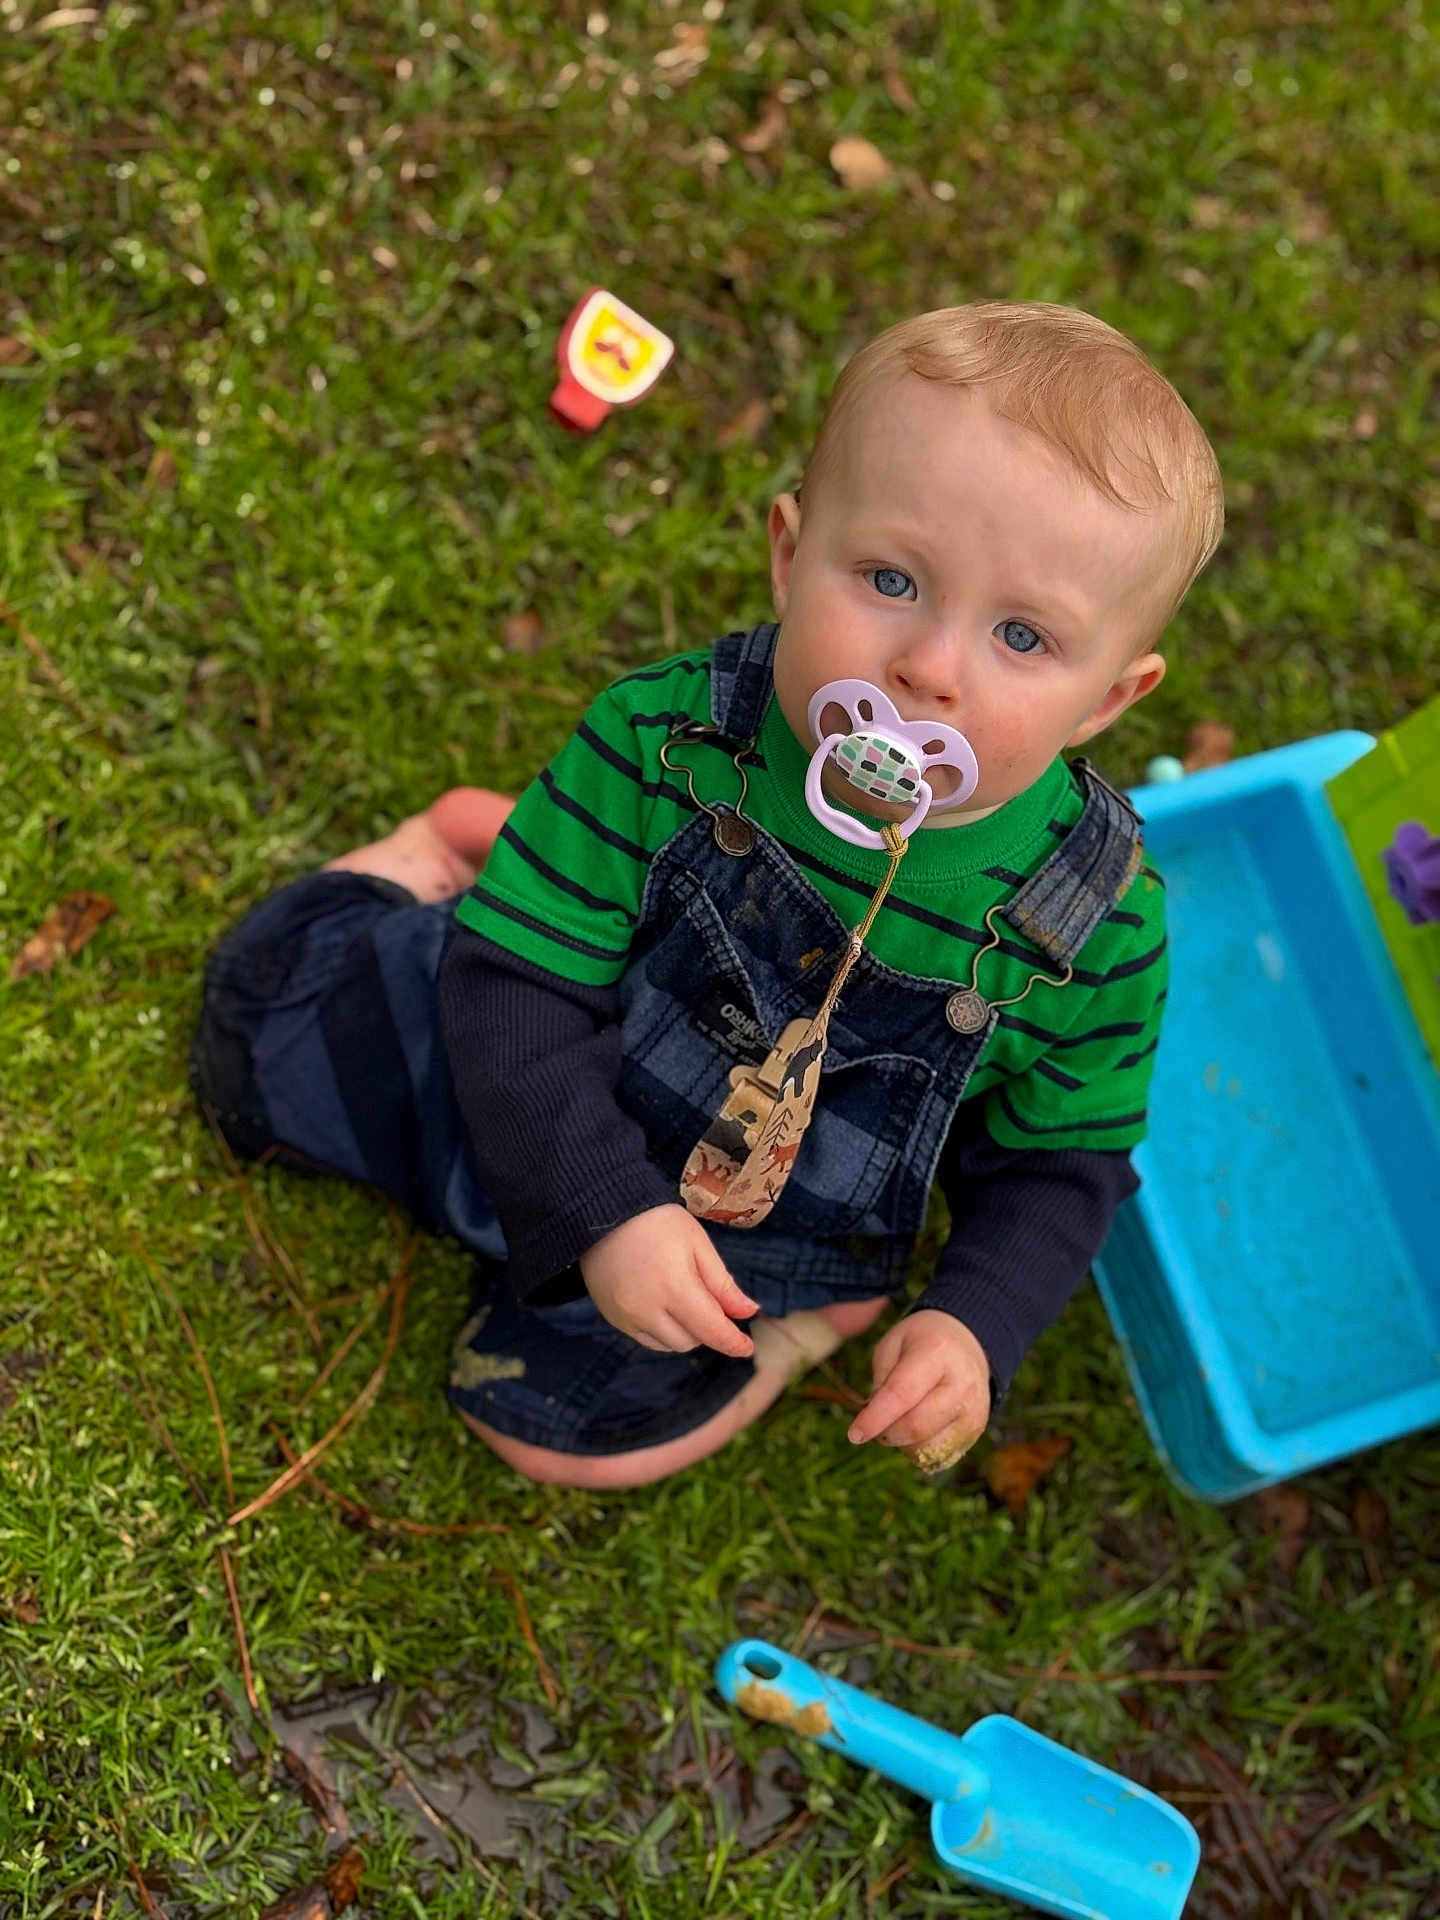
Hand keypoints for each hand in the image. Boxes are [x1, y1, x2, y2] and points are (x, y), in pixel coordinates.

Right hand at [580, 1204, 758, 1358]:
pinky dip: (661, 1330)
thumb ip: (722, 1283)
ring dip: (684, 1332)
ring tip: (682, 1298)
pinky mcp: (612, 1317)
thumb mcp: (697, 1243)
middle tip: (707, 1300)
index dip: (733, 1343)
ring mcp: (626, 1317)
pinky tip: (662, 1304)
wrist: (602, 1211)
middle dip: (706, 1328)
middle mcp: (647, 1310)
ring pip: (668, 1345)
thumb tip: (748, 1312)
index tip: (747, 1347)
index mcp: (674, 1287)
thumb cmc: (655, 1221)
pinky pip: (645, 1338)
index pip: (711, 1330)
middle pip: (690, 1341)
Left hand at [847, 1310, 990, 1457]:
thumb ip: (882, 1382)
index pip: (901, 1394)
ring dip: (903, 1442)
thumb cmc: (922, 1342)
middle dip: (887, 1432)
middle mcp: (962, 1384)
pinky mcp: (977, 1430)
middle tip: (875, 1423)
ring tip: (899, 1419)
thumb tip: (874, 1421)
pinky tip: (918, 1426)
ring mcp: (973, 1410)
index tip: (854, 1435)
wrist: (967, 1342)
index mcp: (936, 1353)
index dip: (875, 1418)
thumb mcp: (892, 1345)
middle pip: (917, 1426)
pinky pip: (940, 1454)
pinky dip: (920, 1448)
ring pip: (928, 1447)